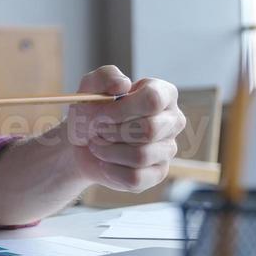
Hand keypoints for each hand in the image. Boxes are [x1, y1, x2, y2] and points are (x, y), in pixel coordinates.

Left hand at [63, 66, 185, 192]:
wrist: (83, 141)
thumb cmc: (93, 110)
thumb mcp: (91, 86)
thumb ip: (105, 77)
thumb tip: (123, 84)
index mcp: (163, 94)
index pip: (153, 100)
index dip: (123, 109)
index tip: (99, 114)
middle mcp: (172, 121)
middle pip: (149, 130)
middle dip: (112, 131)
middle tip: (96, 129)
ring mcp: (167, 149)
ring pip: (140, 156)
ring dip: (108, 151)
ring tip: (96, 144)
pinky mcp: (157, 174)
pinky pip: (135, 178)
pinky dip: (111, 170)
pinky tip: (104, 162)